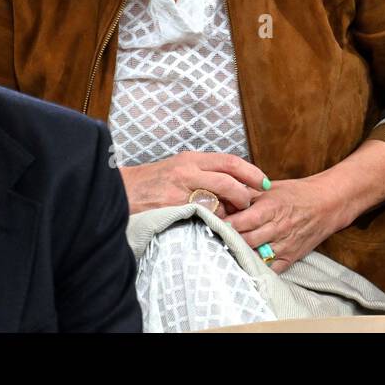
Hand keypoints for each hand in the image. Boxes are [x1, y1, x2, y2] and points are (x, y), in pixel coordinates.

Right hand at [118, 151, 267, 215]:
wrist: (120, 191)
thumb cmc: (153, 182)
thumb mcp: (179, 169)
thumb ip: (204, 173)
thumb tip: (233, 186)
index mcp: (191, 159)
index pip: (230, 162)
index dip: (250, 172)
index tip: (264, 182)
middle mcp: (187, 171)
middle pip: (228, 181)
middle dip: (244, 195)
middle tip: (249, 205)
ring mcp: (179, 190)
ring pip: (217, 202)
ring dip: (228, 213)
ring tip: (229, 219)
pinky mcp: (172, 208)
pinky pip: (200, 216)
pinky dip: (211, 222)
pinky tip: (212, 226)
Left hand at [224, 176, 341, 274]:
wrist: (327, 204)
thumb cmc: (296, 194)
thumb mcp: (270, 189)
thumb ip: (246, 196)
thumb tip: (221, 201)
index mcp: (272, 208)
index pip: (241, 221)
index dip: (224, 225)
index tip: (211, 225)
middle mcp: (278, 228)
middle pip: (245, 240)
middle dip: (227, 241)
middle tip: (213, 240)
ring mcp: (284, 245)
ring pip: (254, 256)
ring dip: (238, 255)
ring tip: (223, 253)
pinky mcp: (290, 258)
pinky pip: (269, 269)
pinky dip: (255, 268)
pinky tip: (243, 264)